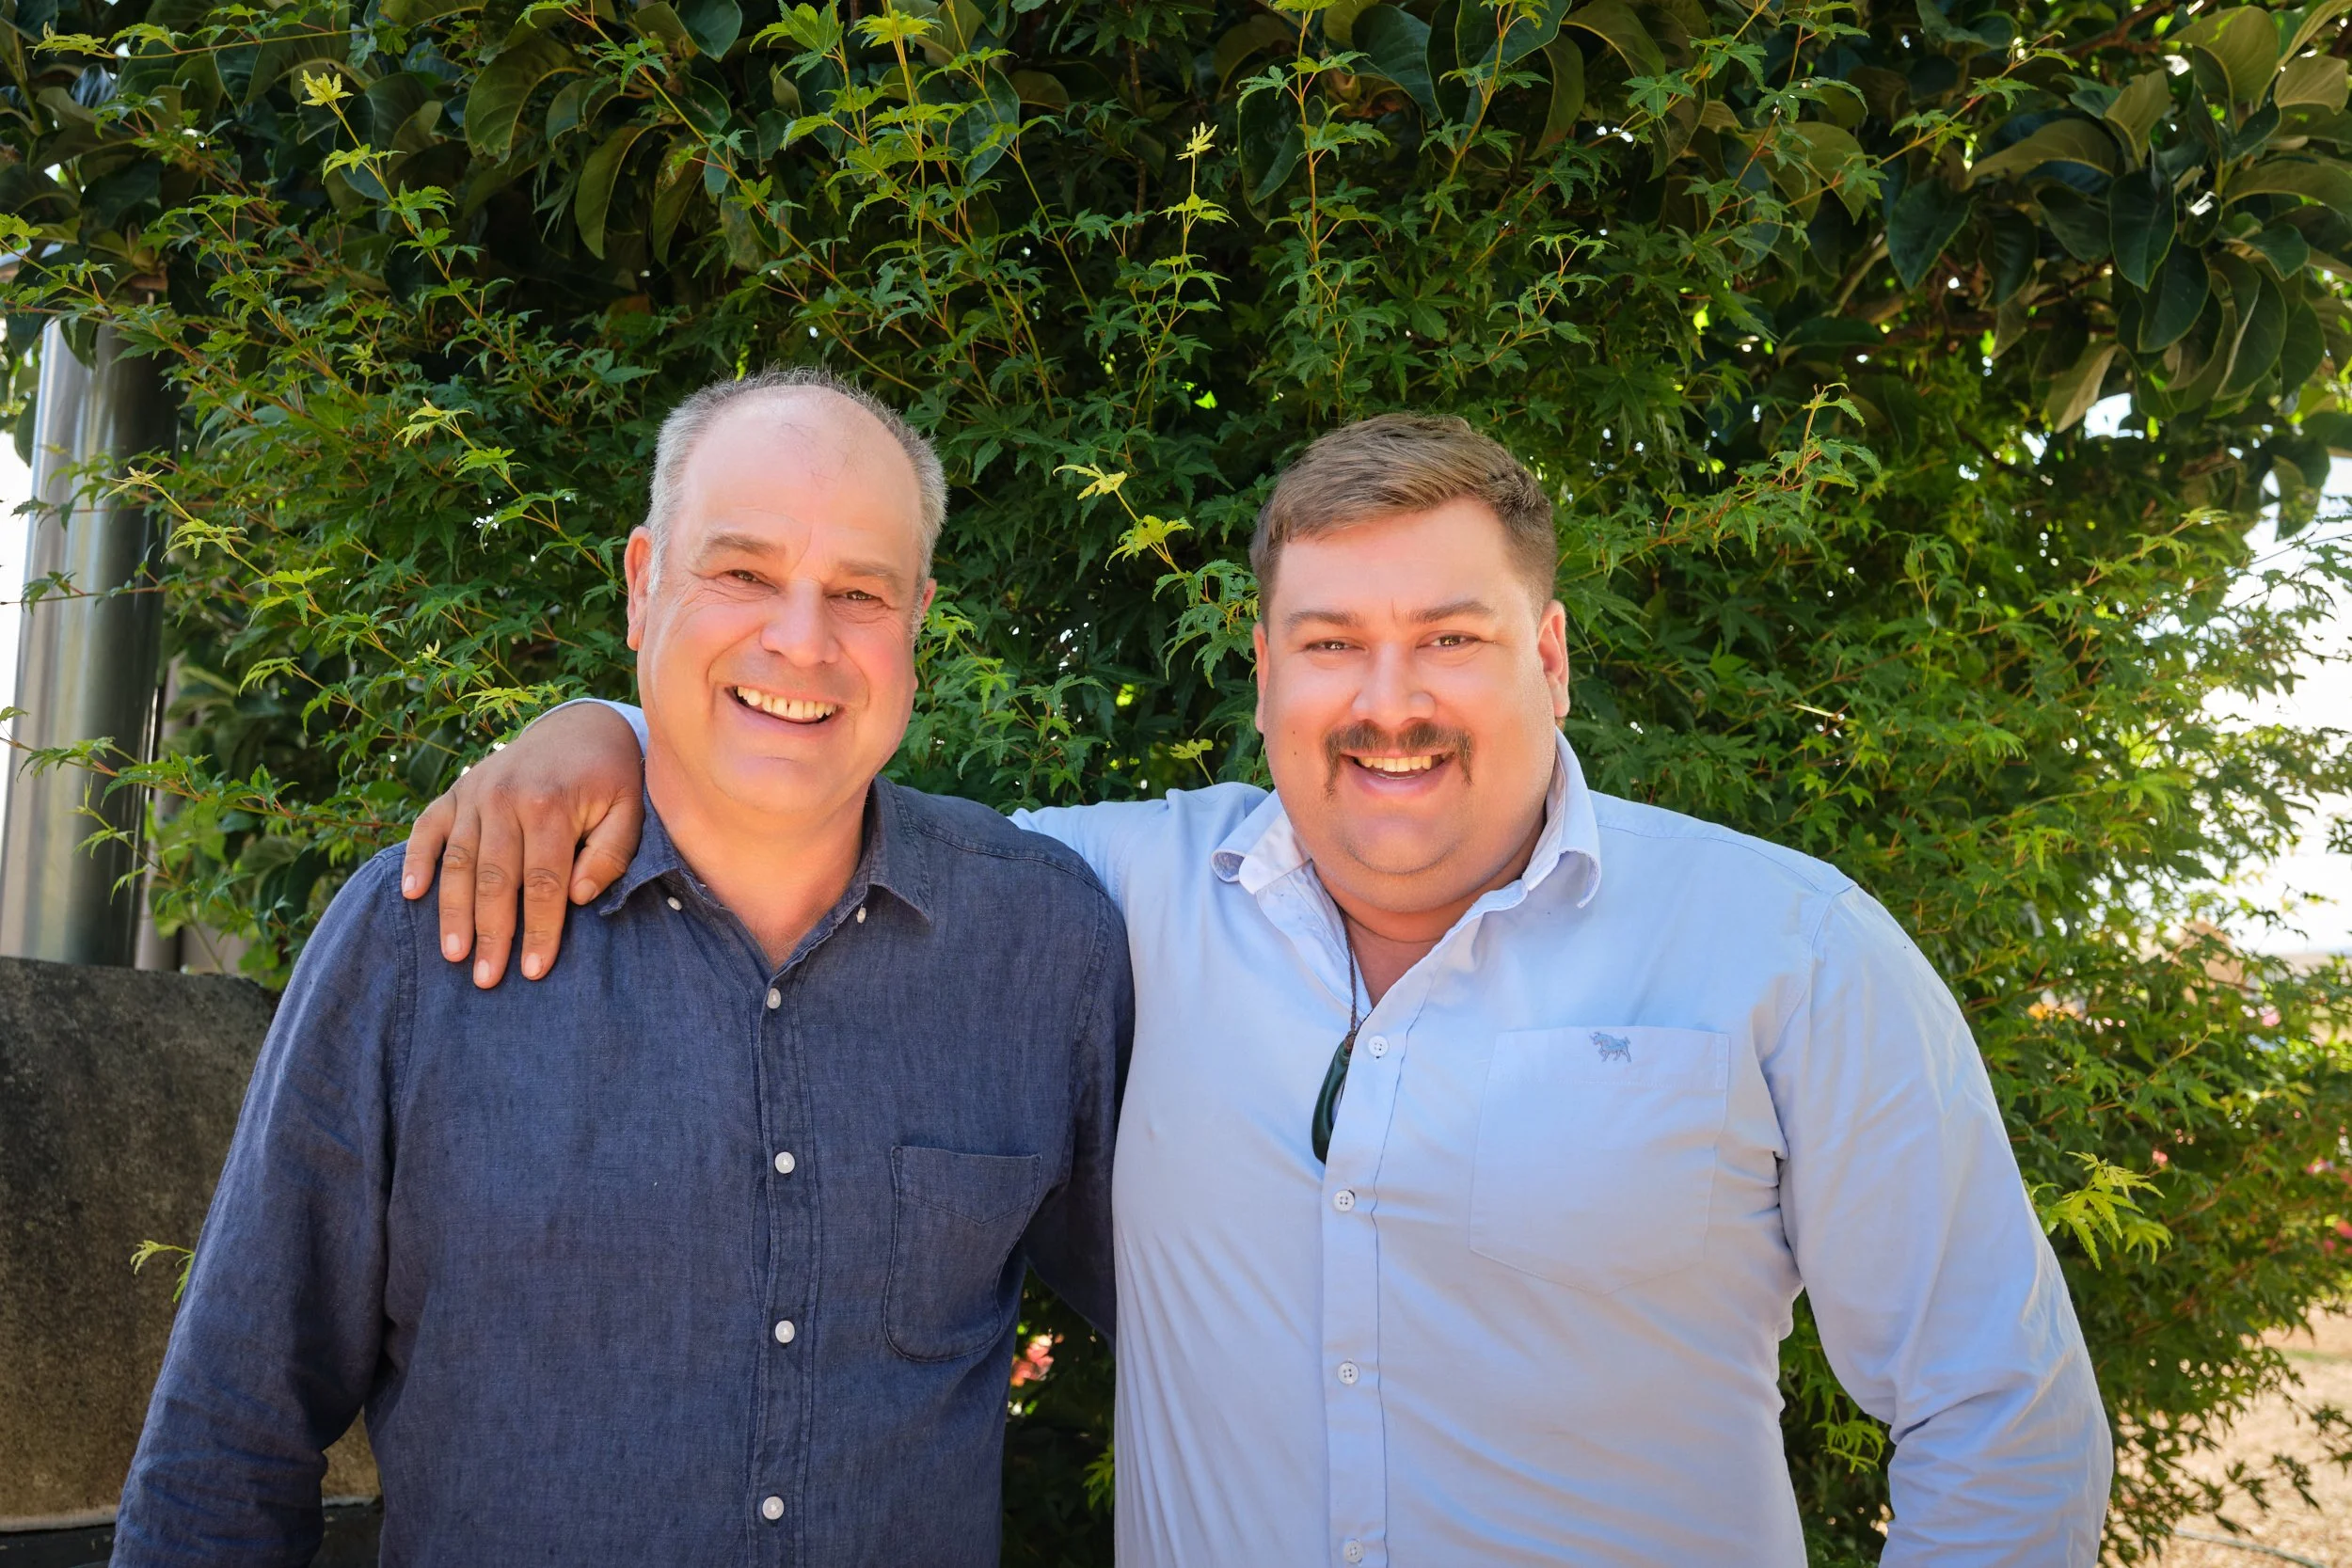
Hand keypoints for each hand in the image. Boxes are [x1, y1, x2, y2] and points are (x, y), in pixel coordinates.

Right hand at [399, 702, 647, 986]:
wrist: (581, 727)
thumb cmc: (610, 779)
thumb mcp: (629, 810)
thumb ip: (611, 854)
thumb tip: (578, 896)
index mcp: (550, 804)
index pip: (544, 882)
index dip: (538, 929)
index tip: (533, 970)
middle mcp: (506, 798)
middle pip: (495, 878)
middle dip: (491, 933)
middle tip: (487, 979)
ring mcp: (475, 793)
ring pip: (458, 862)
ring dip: (452, 911)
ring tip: (453, 955)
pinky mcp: (456, 791)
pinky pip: (427, 828)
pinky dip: (415, 859)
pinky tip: (410, 895)